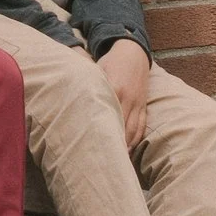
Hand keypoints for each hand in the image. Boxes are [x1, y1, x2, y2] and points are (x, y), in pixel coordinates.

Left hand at [96, 38, 149, 152]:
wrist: (133, 52)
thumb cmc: (110, 62)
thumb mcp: (97, 70)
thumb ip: (88, 86)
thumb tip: (73, 102)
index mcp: (114, 88)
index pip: (108, 115)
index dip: (103, 132)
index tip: (94, 148)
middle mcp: (128, 98)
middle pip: (122, 127)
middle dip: (115, 146)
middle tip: (105, 163)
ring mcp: (138, 103)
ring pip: (133, 130)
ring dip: (126, 147)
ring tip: (117, 162)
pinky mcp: (143, 105)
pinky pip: (141, 126)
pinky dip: (135, 140)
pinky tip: (128, 151)